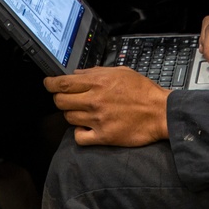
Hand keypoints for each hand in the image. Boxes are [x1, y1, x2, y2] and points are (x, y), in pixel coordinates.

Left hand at [43, 66, 170, 146]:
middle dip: (59, 98)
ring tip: (82, 112)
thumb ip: (96, 71)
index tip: (47, 84)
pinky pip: (79, 137)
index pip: (63, 83)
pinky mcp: (103, 136)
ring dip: (71, 114)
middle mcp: (95, 100)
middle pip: (60, 101)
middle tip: (66, 98)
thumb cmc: (143, 91)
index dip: (50, 83)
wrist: (160, 112)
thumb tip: (77, 73)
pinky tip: (86, 128)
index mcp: (98, 81)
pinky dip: (79, 133)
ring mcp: (98, 119)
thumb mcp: (120, 72)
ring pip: (68, 117)